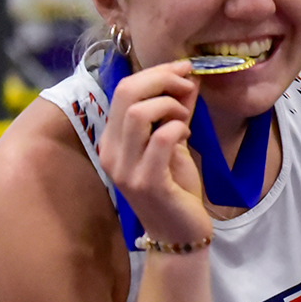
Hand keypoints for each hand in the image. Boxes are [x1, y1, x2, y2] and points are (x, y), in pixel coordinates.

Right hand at [97, 60, 211, 244]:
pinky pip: (161, 139)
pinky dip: (178, 127)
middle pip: (127, 94)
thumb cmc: (176, 188)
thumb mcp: (175, 143)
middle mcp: (112, 152)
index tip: (183, 68)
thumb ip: (177, 111)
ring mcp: (126, 169)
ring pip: (139, 113)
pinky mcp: (147, 183)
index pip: (123, 90)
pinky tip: (187, 134)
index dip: (155, 72)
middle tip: (188, 83)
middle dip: (162, 79)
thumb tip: (187, 76)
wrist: (180, 233)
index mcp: (113, 140)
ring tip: (185, 118)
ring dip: (170, 105)